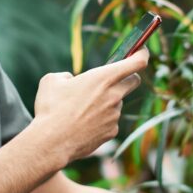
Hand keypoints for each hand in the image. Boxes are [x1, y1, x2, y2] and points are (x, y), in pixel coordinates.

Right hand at [32, 49, 148, 164]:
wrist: (52, 142)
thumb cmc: (50, 109)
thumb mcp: (52, 80)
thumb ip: (67, 76)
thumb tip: (70, 80)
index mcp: (103, 78)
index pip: (136, 62)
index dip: (142, 54)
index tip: (141, 50)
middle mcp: (114, 96)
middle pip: (134, 81)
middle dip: (128, 77)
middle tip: (113, 78)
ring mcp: (115, 115)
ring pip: (117, 103)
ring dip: (107, 102)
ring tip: (82, 109)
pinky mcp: (112, 132)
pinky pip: (110, 121)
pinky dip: (100, 120)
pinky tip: (83, 124)